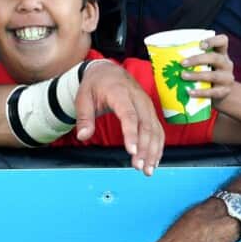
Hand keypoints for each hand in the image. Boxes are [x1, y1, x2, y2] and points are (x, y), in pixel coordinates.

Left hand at [73, 60, 163, 174]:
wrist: (108, 71)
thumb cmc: (95, 85)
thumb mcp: (83, 98)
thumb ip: (84, 118)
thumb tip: (82, 136)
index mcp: (120, 93)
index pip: (129, 115)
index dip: (132, 134)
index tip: (132, 151)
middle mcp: (138, 98)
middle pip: (146, 125)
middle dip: (145, 148)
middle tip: (139, 167)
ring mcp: (147, 105)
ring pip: (155, 129)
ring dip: (153, 151)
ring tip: (147, 170)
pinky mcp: (150, 111)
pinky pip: (158, 130)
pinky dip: (158, 146)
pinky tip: (154, 161)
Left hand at [182, 35, 233, 103]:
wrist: (221, 94)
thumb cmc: (206, 74)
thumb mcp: (204, 63)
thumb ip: (190, 57)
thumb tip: (159, 55)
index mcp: (221, 53)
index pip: (222, 41)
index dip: (213, 40)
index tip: (200, 44)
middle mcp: (226, 64)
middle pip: (215, 58)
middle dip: (198, 59)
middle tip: (182, 63)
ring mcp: (227, 78)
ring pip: (214, 76)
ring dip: (196, 75)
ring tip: (182, 76)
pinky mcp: (224, 92)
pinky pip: (213, 92)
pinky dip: (200, 92)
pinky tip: (190, 92)